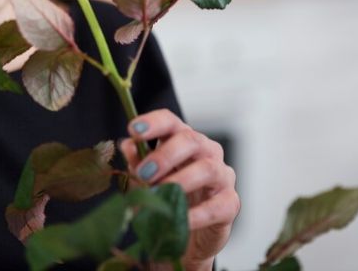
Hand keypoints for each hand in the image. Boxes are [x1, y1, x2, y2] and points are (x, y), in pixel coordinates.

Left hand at [120, 109, 239, 270]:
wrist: (189, 235)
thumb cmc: (169, 199)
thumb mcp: (147, 181)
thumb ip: (138, 163)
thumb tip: (127, 145)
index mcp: (183, 141)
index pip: (170, 122)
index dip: (153, 122)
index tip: (134, 130)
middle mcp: (206, 152)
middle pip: (191, 140)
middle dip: (166, 155)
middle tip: (145, 173)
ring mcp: (222, 176)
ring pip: (208, 169)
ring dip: (181, 181)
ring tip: (160, 195)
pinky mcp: (230, 204)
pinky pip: (218, 205)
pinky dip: (197, 213)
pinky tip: (180, 220)